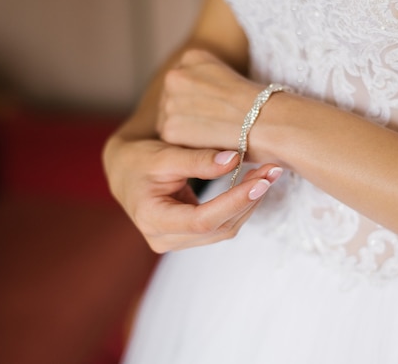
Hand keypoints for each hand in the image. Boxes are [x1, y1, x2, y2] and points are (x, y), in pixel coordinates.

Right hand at [103, 135, 281, 252]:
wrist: (124, 171)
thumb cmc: (138, 160)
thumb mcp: (163, 155)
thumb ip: (198, 160)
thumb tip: (235, 159)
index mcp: (153, 220)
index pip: (202, 220)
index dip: (233, 202)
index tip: (260, 181)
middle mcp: (166, 239)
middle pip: (219, 227)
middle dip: (249, 200)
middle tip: (273, 170)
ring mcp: (179, 241)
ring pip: (225, 228)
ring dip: (249, 203)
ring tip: (269, 174)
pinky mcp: (191, 235)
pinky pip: (222, 224)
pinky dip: (240, 204)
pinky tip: (254, 184)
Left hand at [156, 49, 262, 155]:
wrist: (269, 121)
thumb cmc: (262, 105)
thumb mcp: (233, 77)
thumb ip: (209, 83)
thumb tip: (202, 102)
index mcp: (192, 56)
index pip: (184, 83)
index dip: (201, 100)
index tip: (218, 108)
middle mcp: (175, 75)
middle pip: (173, 101)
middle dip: (190, 114)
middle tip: (216, 124)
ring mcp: (169, 102)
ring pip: (171, 121)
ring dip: (188, 131)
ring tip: (217, 133)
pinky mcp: (170, 129)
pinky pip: (175, 141)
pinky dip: (191, 146)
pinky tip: (211, 142)